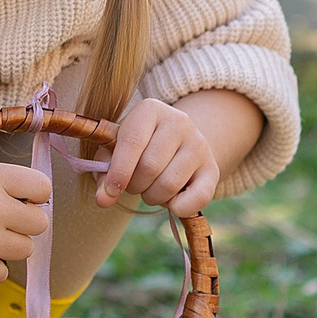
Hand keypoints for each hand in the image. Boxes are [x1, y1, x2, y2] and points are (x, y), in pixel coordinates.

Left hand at [93, 96, 221, 215]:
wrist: (177, 144)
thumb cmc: (139, 147)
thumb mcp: (117, 150)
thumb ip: (105, 173)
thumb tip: (103, 200)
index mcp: (150, 109)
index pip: (132, 143)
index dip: (119, 172)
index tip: (109, 193)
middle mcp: (178, 121)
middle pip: (150, 166)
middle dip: (134, 185)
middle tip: (133, 184)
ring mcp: (199, 144)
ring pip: (169, 184)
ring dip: (153, 197)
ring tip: (150, 188)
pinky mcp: (212, 168)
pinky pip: (197, 198)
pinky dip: (178, 208)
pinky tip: (171, 201)